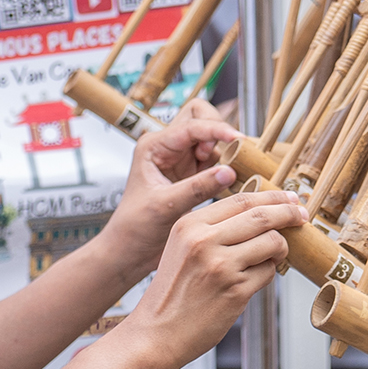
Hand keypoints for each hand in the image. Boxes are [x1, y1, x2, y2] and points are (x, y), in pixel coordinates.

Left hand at [96, 110, 246, 276]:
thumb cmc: (135, 227)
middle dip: (217, 130)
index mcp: (153, 147)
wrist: (130, 251)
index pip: (191, 126)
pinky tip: (229, 182)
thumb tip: (229, 171)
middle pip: (200, 117)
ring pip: (212, 139)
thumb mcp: (165, 206)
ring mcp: (182, 161)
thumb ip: (197, 188)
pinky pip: (217, 161)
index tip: (237, 139)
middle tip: (223, 157)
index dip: (216, 130)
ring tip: (227, 175)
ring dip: (224, 151)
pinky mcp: (194, 176)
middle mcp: (168, 148)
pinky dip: (227, 167)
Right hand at [128, 191, 308, 367]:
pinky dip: (268, 273)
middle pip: (262, 216)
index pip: (242, 200)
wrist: (156, 333)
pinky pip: (268, 272)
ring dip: (281, 248)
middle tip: (302, 216)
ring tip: (273, 256)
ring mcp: (221, 266)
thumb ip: (215, 227)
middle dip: (290, 214)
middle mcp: (204, 241)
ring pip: (272, 242)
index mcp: (190, 225)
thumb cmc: (173, 291)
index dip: (273, 197)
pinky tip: (254, 279)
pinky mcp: (235, 291)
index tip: (290, 200)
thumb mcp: (182, 247)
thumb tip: (263, 213)